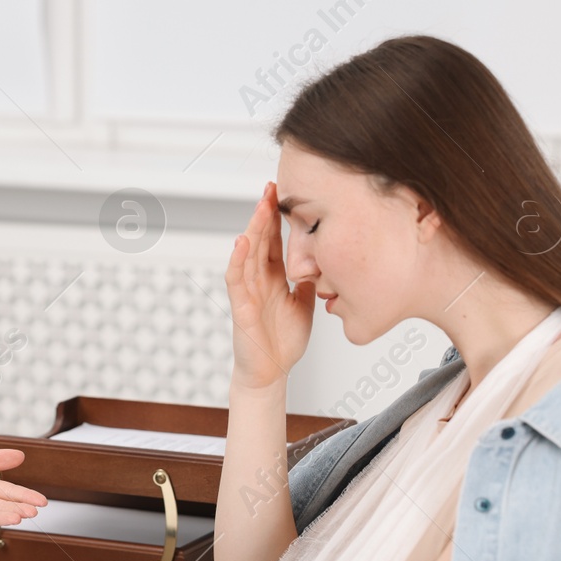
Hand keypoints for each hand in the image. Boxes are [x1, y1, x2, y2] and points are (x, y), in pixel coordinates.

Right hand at [225, 181, 314, 390]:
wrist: (271, 372)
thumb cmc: (283, 341)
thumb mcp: (305, 303)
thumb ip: (308, 280)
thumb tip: (322, 259)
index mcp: (273, 278)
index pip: (274, 241)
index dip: (277, 217)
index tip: (284, 193)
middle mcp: (258, 281)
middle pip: (260, 240)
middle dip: (264, 213)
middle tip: (270, 187)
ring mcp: (248, 292)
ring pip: (248, 254)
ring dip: (253, 229)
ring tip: (259, 206)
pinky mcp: (241, 308)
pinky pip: (237, 280)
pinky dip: (238, 260)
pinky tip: (242, 242)